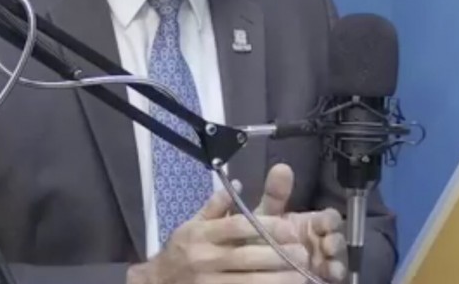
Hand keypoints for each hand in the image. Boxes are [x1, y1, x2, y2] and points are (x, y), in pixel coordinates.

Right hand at [127, 182, 309, 283]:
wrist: (156, 283)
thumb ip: (215, 207)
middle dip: (277, 256)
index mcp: (202, 234)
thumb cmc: (181, 251)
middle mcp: (204, 259)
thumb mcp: (192, 224)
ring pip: (247, 283)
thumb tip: (236, 185)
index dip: (265, 227)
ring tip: (301, 276)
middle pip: (245, 257)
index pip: (237, 227)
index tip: (289, 228)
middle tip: (302, 253)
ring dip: (276, 281)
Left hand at [255, 164, 347, 282]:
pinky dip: (333, 273)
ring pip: (338, 258)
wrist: (247, 264)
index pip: (330, 218)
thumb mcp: (265, 215)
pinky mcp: (319, 276)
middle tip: (327, 244)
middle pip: (338, 238)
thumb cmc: (259, 236)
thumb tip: (282, 167)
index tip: (324, 223)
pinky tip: (328, 274)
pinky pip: (332, 274)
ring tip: (328, 263)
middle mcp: (319, 241)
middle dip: (336, 240)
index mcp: (310, 223)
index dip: (331, 220)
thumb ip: (274, 194)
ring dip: (336, 259)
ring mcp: (320, 261)